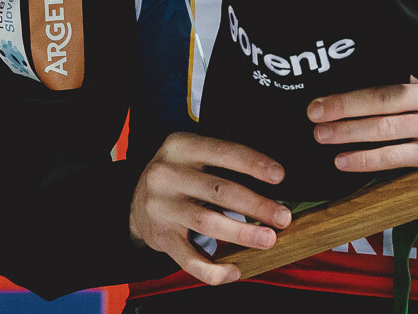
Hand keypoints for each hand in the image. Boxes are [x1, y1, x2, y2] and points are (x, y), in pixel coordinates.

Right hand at [128, 131, 291, 285]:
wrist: (134, 201)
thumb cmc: (178, 175)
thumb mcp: (192, 155)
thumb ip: (223, 163)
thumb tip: (273, 182)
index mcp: (181, 146)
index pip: (224, 152)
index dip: (254, 164)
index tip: (279, 176)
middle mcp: (167, 174)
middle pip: (220, 190)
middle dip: (256, 205)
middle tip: (283, 217)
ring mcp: (161, 206)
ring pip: (207, 222)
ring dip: (242, 233)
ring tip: (268, 239)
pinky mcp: (159, 236)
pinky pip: (188, 257)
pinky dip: (212, 269)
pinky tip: (234, 271)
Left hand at [306, 68, 417, 181]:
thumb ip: (415, 72)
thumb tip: (365, 66)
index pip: (395, 67)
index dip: (362, 70)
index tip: (333, 69)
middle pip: (385, 97)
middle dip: (345, 104)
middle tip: (313, 110)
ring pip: (387, 129)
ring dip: (350, 132)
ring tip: (321, 135)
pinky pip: (397, 157)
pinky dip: (367, 159)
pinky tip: (345, 160)